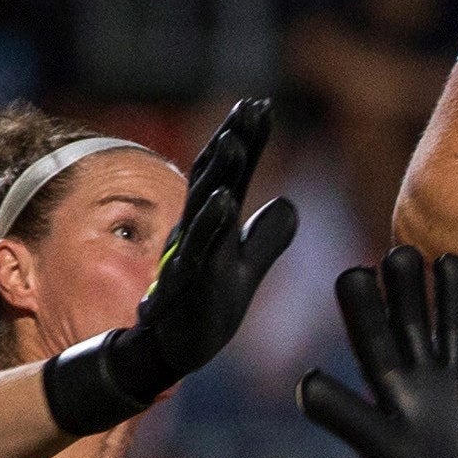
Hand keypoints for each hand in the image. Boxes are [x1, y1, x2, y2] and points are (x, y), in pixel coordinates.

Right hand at [41, 97, 299, 434]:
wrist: (169, 354)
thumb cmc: (204, 309)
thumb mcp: (245, 271)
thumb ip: (265, 237)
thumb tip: (288, 202)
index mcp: (213, 225)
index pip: (233, 174)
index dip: (247, 141)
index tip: (262, 104)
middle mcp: (198, 233)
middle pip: (216, 178)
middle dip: (232, 140)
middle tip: (252, 106)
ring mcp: (189, 256)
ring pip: (202, 207)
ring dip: (218, 172)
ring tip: (235, 139)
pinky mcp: (184, 285)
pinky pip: (198, 250)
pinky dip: (212, 224)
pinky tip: (228, 199)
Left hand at [300, 246, 457, 457]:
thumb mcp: (373, 442)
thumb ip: (341, 413)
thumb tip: (303, 381)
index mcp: (387, 378)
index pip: (370, 332)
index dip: (362, 303)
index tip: (356, 273)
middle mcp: (420, 366)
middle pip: (414, 314)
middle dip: (408, 282)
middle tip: (403, 253)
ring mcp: (457, 371)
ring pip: (455, 318)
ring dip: (453, 289)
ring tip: (449, 261)